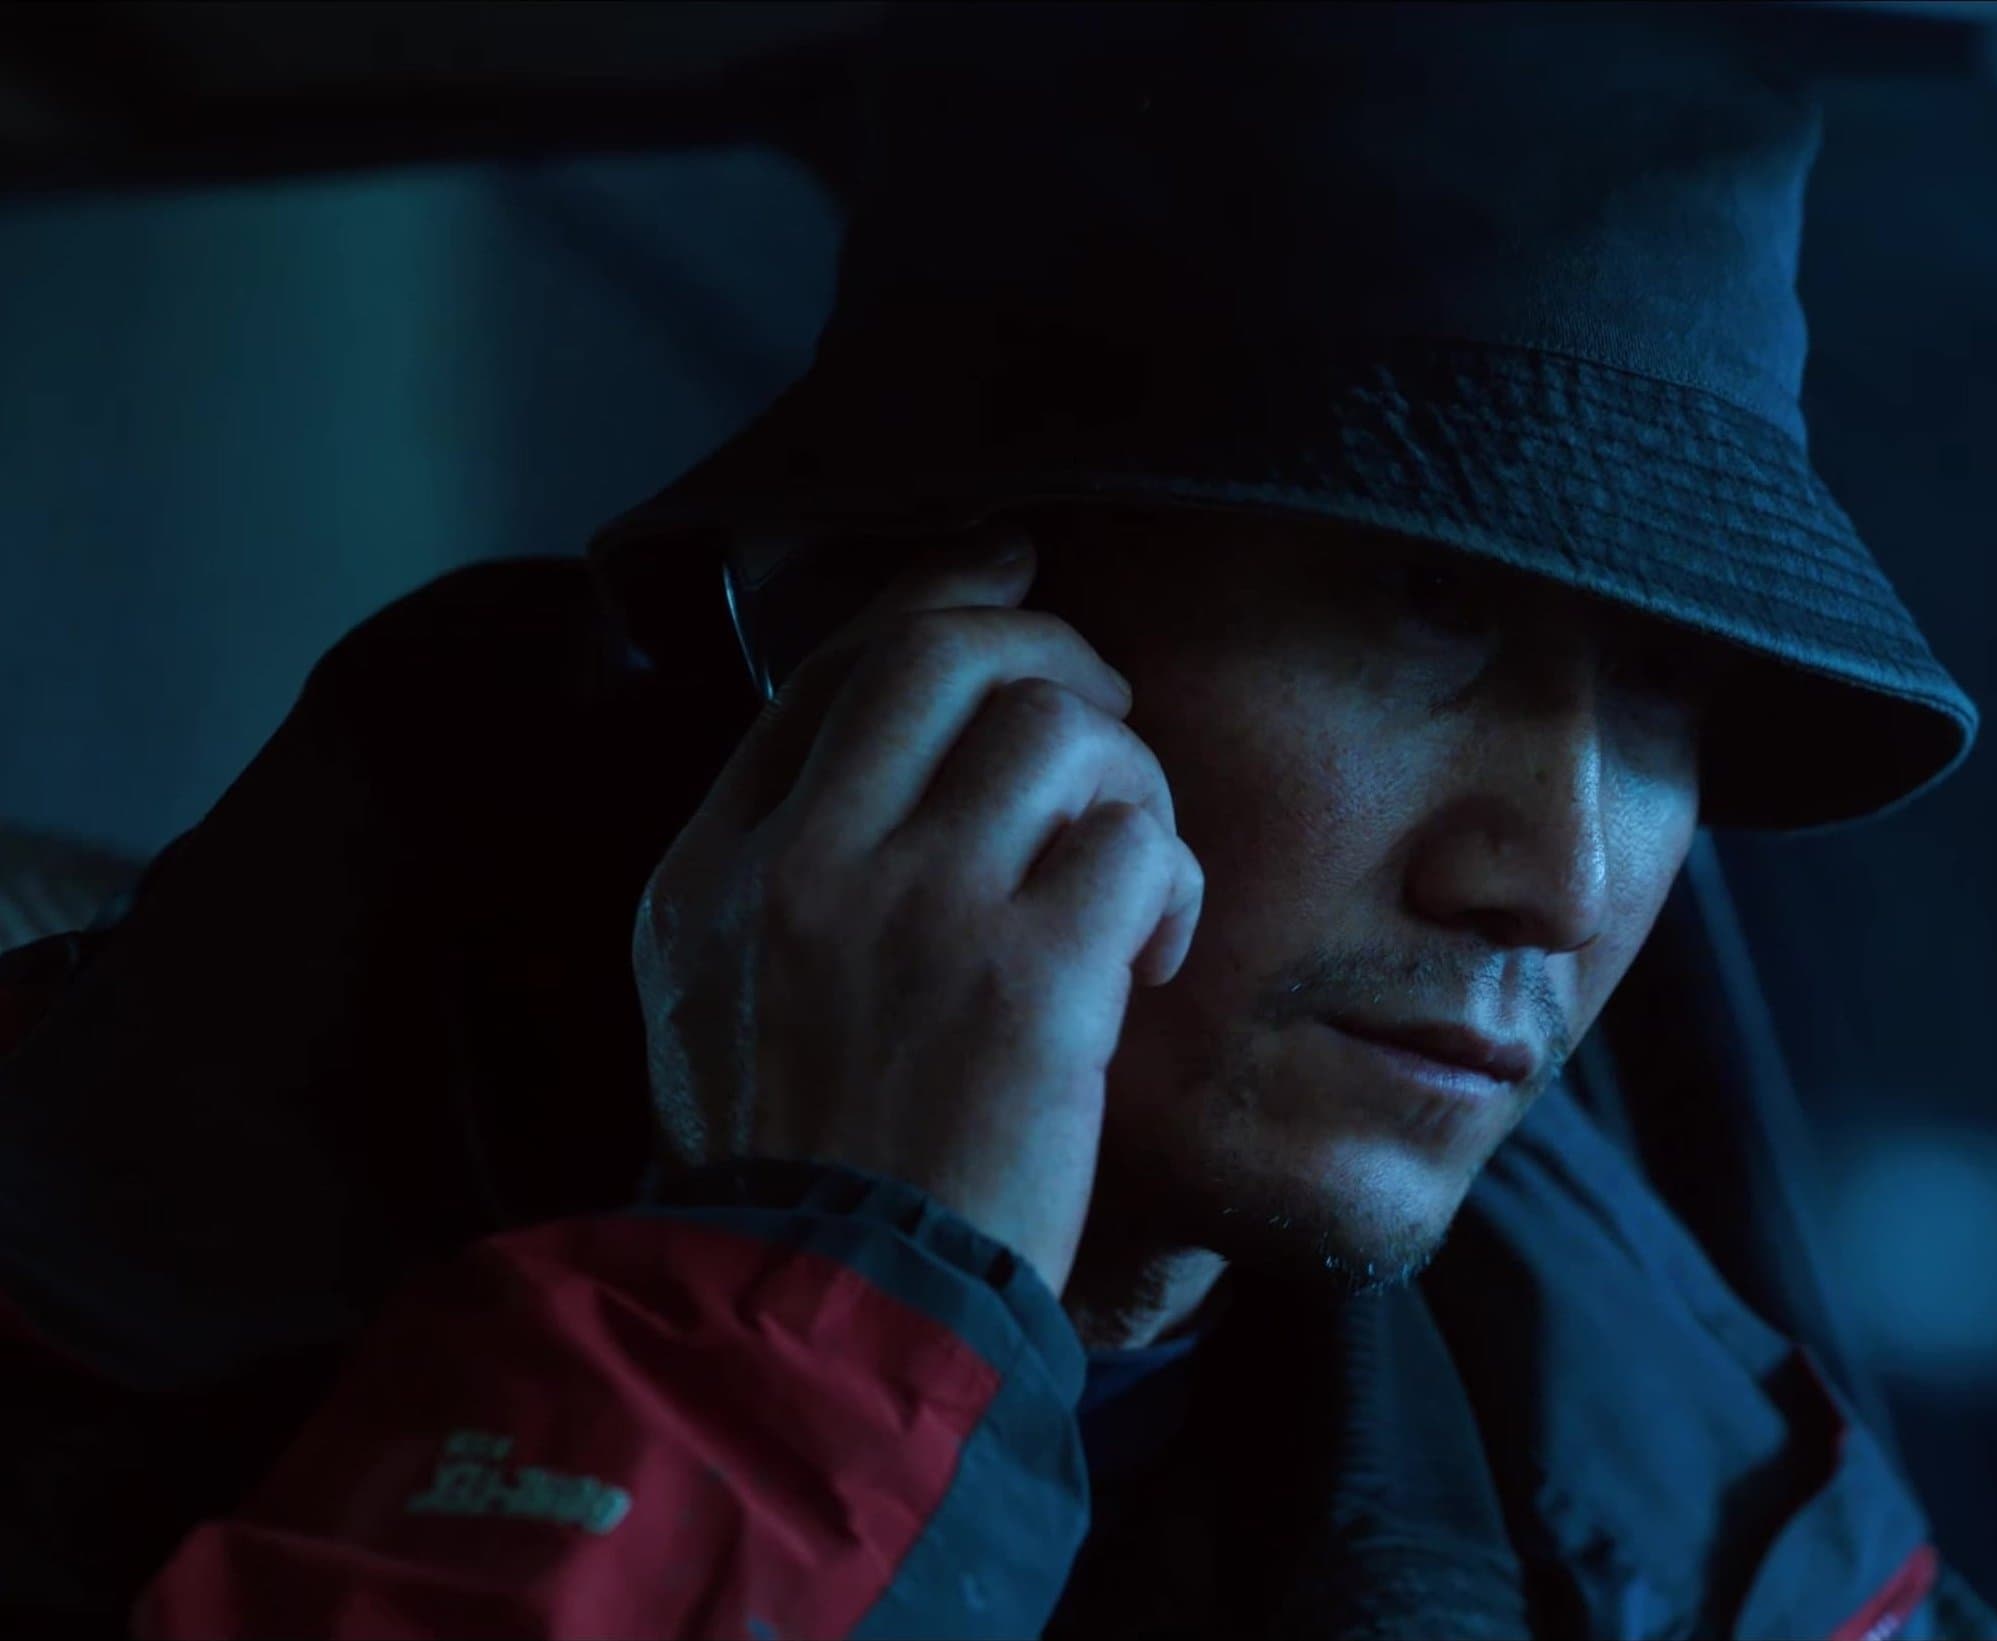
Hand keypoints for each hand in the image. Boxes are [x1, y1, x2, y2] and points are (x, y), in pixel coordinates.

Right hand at [632, 527, 1205, 1294]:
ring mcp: (917, 910)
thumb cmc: (800, 1167)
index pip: (838, 662)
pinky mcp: (1031, 977)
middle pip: (952, 647)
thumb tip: (891, 737)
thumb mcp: (715, 1001)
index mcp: (714, 863)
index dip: (947, 592)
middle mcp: (803, 861)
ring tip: (1130, 880)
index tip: (1015, 568)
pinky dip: (1172, 887)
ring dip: (1130, 783)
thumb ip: (782, 866)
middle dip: (1056, 651)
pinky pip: (1141, 841)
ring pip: (1064, 723)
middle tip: (1105, 727)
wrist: (833, 1311)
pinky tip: (1153, 957)